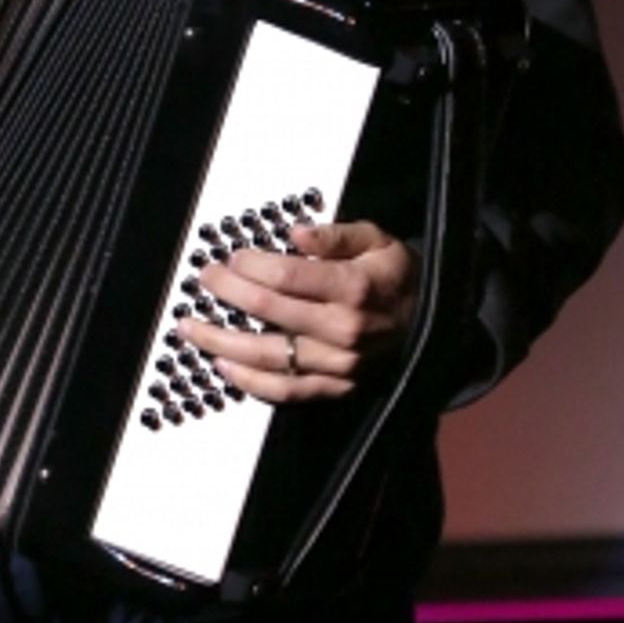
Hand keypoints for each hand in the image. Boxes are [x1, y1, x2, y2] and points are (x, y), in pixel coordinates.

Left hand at [177, 220, 419, 402]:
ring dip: (224, 342)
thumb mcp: (377, 240)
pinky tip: (224, 367)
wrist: (431, 320)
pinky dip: (251, 382)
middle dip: (228, 293)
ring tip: (192, 329)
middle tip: (204, 279)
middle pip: (270, 311)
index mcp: (353, 287)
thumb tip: (297, 232)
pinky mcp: (336, 387)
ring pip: (270, 356)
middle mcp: (343, 329)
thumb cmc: (395, 275)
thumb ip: (336, 235)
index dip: (251, 266)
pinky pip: (287, 390)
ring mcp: (338, 363)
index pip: (288, 277)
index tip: (230, 258)